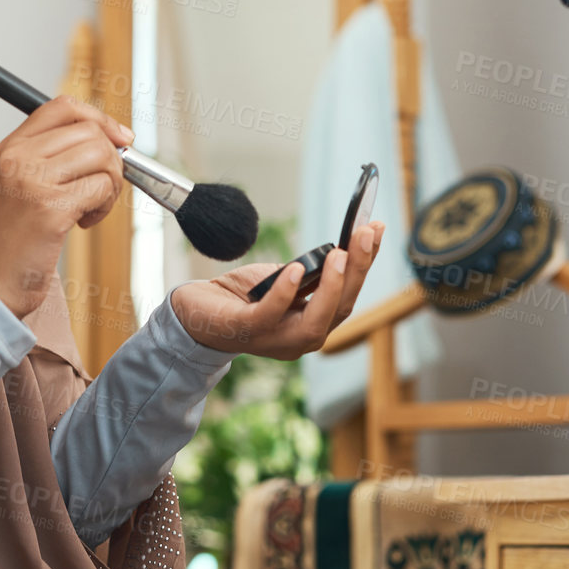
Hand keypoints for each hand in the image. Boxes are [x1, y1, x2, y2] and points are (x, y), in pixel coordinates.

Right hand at [0, 96, 131, 319]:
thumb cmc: (17, 236)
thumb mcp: (24, 182)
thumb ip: (56, 154)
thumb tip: (115, 136)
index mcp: (12, 146)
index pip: (63, 106)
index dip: (100, 118)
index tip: (120, 139)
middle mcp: (19, 158)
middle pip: (90, 132)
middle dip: (111, 161)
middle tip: (100, 190)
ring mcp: (33, 181)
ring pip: (102, 157)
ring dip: (110, 185)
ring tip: (92, 207)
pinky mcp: (51, 208)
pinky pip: (101, 188)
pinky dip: (104, 207)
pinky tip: (84, 222)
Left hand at [168, 220, 386, 358]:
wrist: (194, 312)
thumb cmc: (240, 297)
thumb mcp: (281, 280)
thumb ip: (308, 274)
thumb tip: (337, 250)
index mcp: (311, 325)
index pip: (347, 297)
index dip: (364, 264)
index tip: (374, 229)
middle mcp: (300, 339)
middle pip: (340, 308)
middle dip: (357, 269)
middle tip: (364, 234)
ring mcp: (274, 339)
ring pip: (316, 321)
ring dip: (332, 286)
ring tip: (339, 255)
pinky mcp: (246, 330)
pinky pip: (270, 315)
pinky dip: (286, 293)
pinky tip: (296, 269)